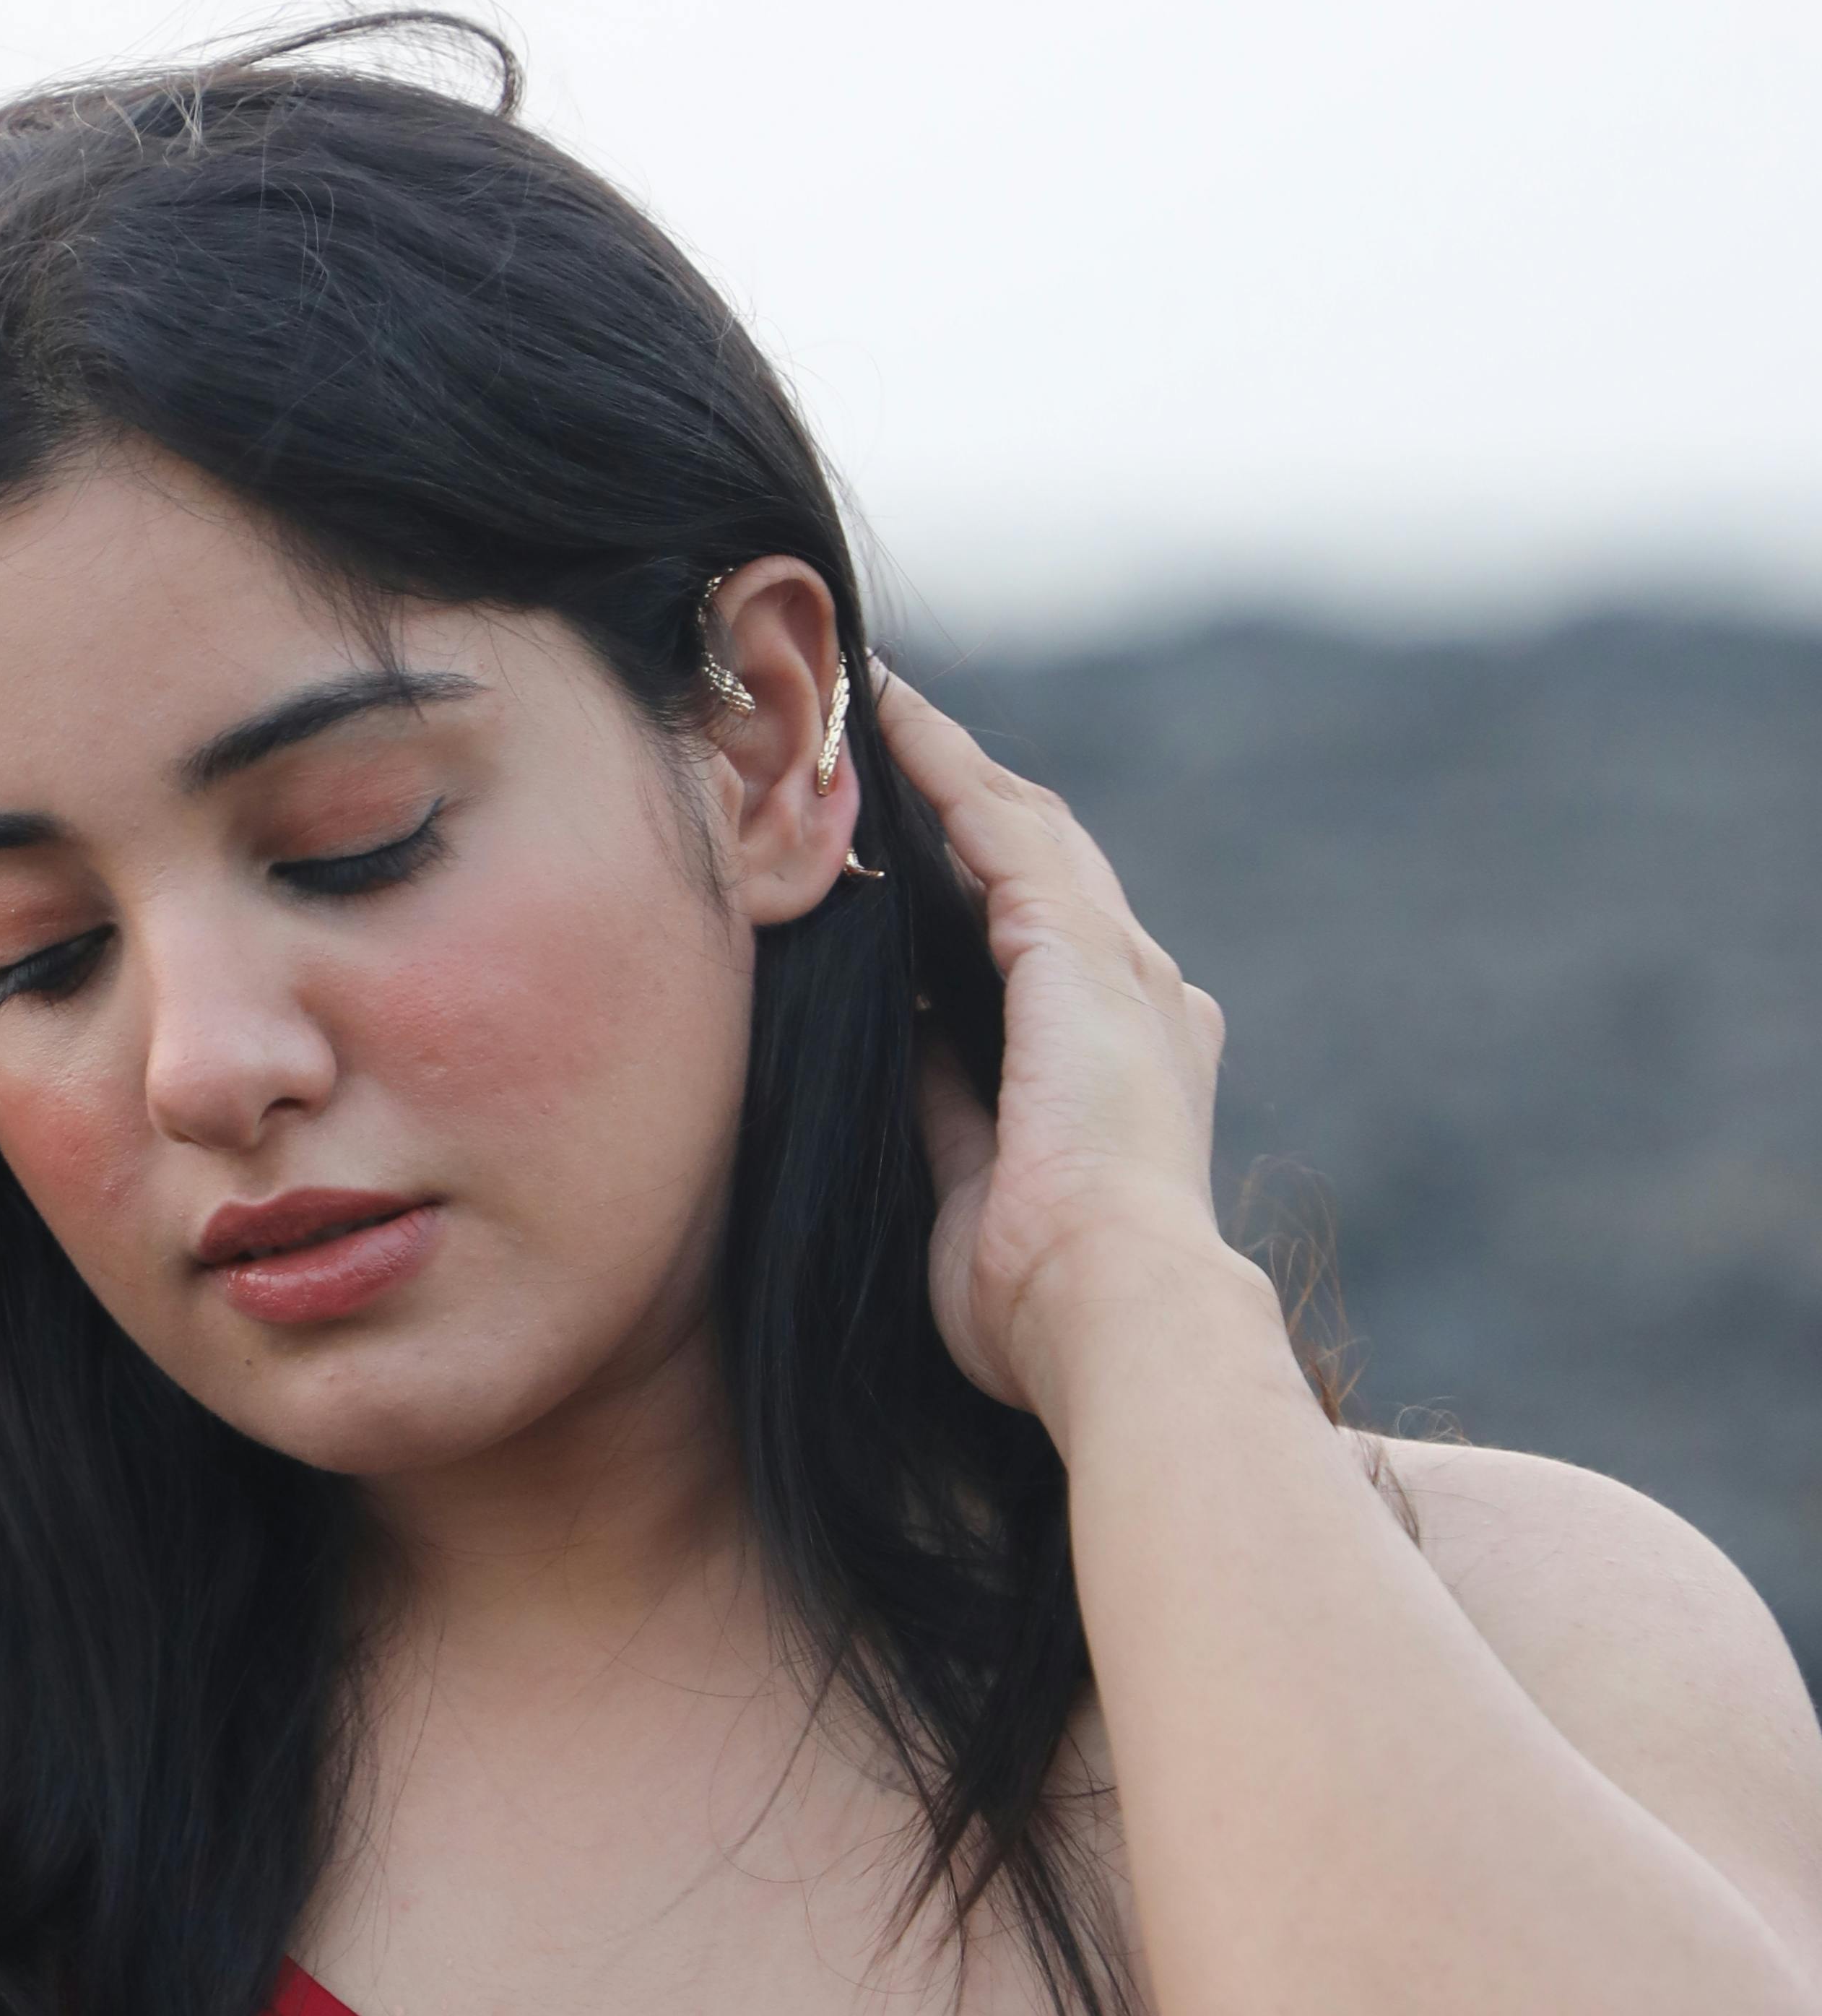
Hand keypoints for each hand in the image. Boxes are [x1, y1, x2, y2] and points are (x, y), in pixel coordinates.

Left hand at [873, 673, 1233, 1429]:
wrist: (1111, 1310)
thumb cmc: (1041, 1295)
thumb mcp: (975, 1182)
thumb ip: (948, 1104)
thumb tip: (908, 1044)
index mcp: (1123, 1060)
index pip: (1040, 944)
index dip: (975, 884)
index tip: (909, 849)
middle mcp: (1139, 1000)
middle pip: (1041, 863)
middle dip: (968, 797)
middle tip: (887, 735)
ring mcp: (1122, 969)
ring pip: (1024, 828)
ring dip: (951, 762)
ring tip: (875, 705)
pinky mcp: (1084, 953)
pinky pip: (1003, 831)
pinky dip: (947, 770)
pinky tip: (892, 723)